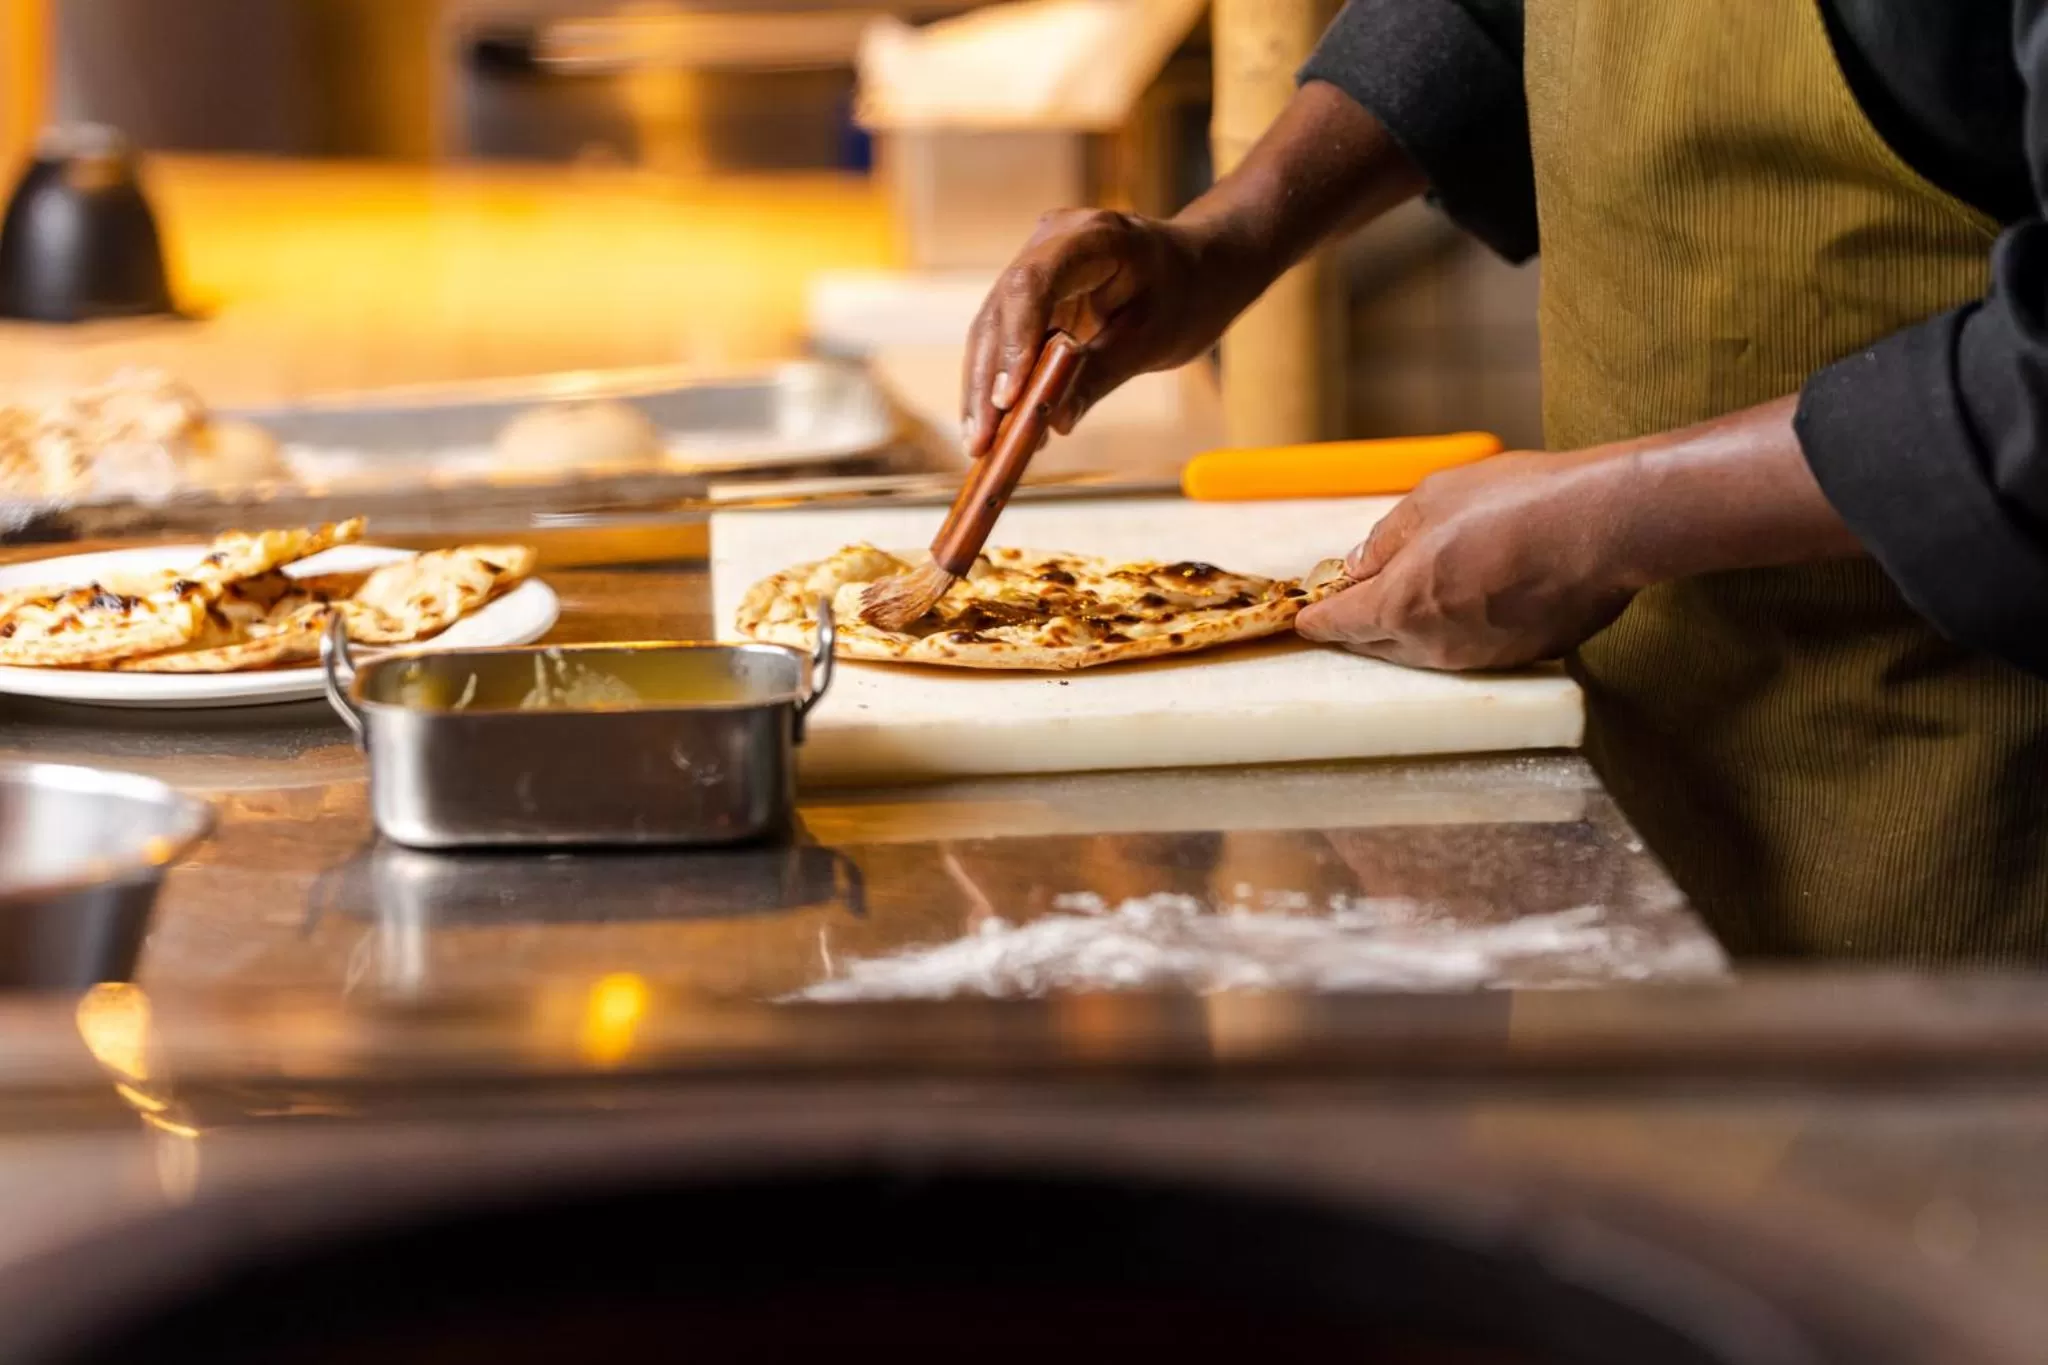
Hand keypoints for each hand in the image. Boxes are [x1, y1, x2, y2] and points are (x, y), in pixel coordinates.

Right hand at [960, 210, 1242, 454]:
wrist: (1200, 266)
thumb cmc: (1187, 295)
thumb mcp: (1153, 340)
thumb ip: (1100, 375)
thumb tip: (1053, 423)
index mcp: (1091, 238)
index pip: (1031, 285)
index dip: (1014, 343)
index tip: (1008, 399)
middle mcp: (1051, 242)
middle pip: (999, 313)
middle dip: (986, 383)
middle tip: (981, 443)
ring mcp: (1036, 263)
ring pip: (991, 330)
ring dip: (983, 391)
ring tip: (982, 446)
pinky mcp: (1032, 293)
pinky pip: (1006, 338)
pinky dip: (1001, 383)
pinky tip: (999, 430)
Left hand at [1296, 450, 1642, 669]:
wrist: (1603, 528)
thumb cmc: (1514, 503)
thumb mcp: (1431, 500)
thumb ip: (1387, 538)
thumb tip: (1360, 563)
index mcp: (1399, 605)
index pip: (1340, 623)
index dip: (1317, 618)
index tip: (1304, 618)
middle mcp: (1433, 644)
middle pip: (1376, 644)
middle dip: (1357, 625)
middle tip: (1348, 606)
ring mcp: (1479, 657)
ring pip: (1423, 650)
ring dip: (1406, 630)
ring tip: (1406, 601)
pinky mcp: (1519, 657)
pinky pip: (1469, 648)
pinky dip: (1454, 629)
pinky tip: (1466, 602)